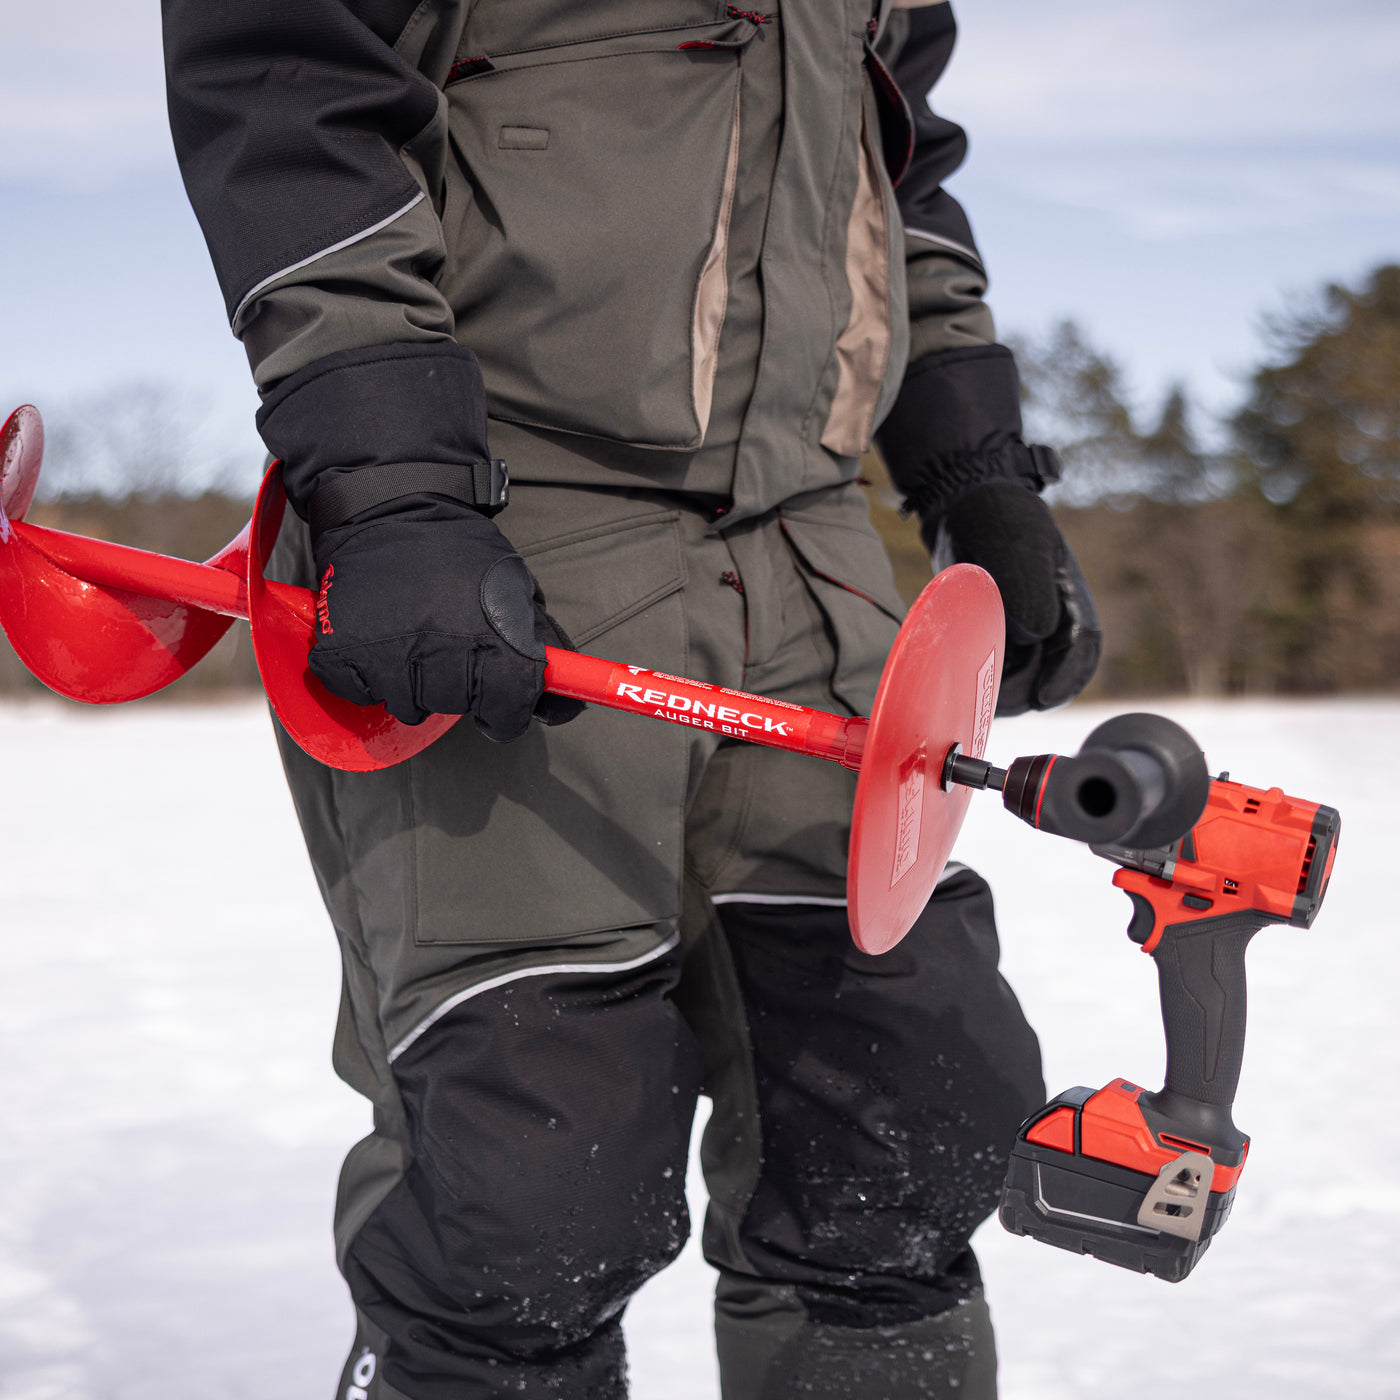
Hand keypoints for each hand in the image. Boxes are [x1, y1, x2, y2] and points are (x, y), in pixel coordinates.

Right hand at [309, 497, 582, 737]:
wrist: (389, 504)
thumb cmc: (457, 549)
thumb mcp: (517, 586)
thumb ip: (540, 643)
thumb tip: (562, 702)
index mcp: (489, 640)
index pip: (506, 710)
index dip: (507, 713)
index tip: (501, 707)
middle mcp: (439, 652)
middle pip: (455, 707)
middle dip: (459, 688)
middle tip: (450, 646)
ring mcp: (386, 656)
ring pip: (409, 705)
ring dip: (414, 682)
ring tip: (412, 634)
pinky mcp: (340, 653)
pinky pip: (361, 692)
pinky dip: (368, 673)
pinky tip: (378, 635)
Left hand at [930, 481, 1100, 715]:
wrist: (964, 503)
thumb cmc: (997, 517)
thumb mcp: (1017, 546)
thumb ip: (1029, 589)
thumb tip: (1034, 635)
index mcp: (1070, 598)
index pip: (1081, 647)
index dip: (1065, 677)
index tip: (1043, 699)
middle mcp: (1053, 618)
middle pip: (1050, 670)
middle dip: (1026, 692)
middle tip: (995, 703)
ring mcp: (1025, 627)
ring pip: (1023, 674)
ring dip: (1003, 690)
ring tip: (972, 695)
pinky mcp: (997, 632)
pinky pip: (997, 665)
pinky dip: (985, 677)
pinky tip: (962, 681)